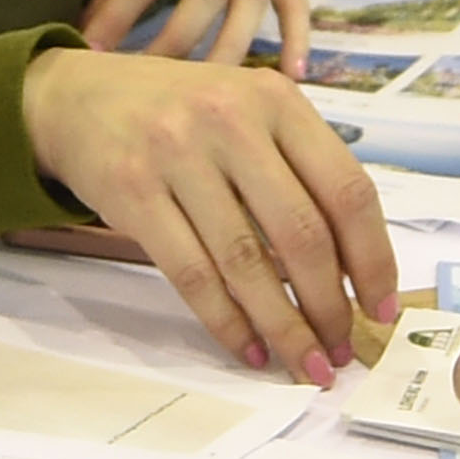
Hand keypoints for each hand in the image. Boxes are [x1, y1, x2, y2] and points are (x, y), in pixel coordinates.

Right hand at [22, 48, 395, 385]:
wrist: (77, 96)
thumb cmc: (178, 113)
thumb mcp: (247, 112)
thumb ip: (298, 168)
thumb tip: (355, 267)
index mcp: (276, 101)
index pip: (347, 188)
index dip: (373, 257)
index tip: (382, 307)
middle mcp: (231, 120)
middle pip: (303, 233)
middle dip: (330, 305)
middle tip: (338, 349)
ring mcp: (178, 154)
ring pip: (247, 262)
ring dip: (282, 326)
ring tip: (301, 362)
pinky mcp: (133, 191)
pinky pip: (192, 275)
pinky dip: (226, 322)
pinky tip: (247, 348)